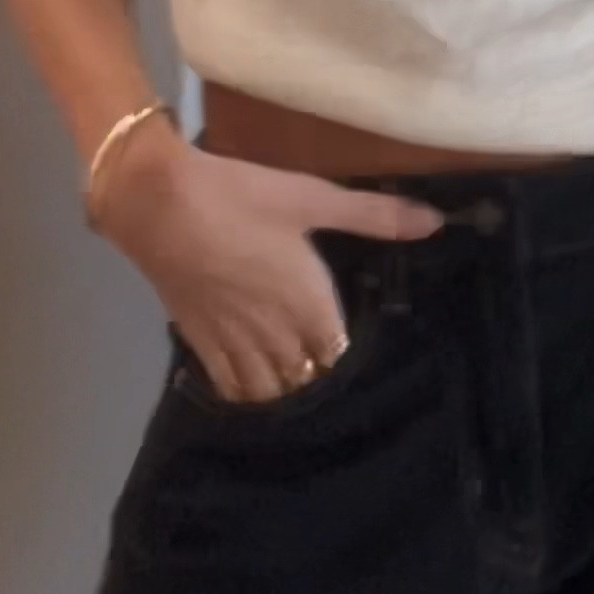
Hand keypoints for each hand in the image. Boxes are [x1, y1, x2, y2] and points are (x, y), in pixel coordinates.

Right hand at [92, 132, 442, 403]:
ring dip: (287, 392)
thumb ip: (373, 214)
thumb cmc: (240, 196)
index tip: (364, 352)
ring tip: (298, 386)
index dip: (350, 357)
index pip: (340, 353)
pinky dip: (247, 396)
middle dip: (320, 379)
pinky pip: (230, 387)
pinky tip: (254, 392)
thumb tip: (436, 221)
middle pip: (307, 379)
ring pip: (270, 391)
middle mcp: (275, 333)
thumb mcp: (311, 197)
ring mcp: (234, 343)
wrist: (157, 201)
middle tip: (332, 372)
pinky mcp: (198, 341)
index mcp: (308, 303)